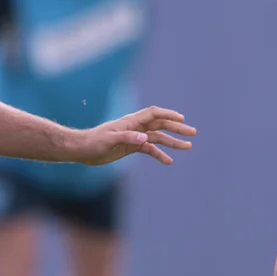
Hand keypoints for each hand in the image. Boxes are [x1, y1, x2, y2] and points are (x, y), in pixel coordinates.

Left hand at [68, 107, 196, 165]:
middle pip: (161, 125)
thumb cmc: (94, 141)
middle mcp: (136, 127)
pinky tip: (169, 161)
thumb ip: (129, 138)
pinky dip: (160, 155)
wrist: (83, 150)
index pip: (154, 114)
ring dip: (173, 142)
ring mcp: (135, 137)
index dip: (168, 114)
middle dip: (177, 128)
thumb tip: (146, 139)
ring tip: (188, 147)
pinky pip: (150, 150)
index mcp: (132, 121)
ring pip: (158, 138)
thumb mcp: (111, 140)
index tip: (182, 119)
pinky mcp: (132, 147)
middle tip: (193, 133)